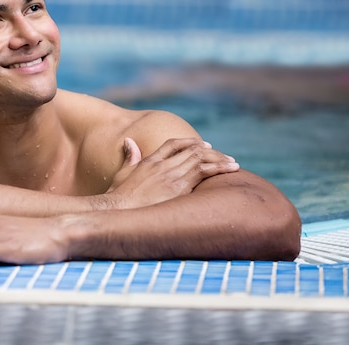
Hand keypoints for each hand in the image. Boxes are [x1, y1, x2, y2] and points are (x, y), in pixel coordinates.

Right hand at [108, 137, 238, 207]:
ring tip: (233, 163)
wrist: (118, 209)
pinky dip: (218, 168)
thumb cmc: (117, 196)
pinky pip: (203, 172)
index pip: (173, 144)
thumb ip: (130, 157)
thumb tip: (129, 141)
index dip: (189, 143)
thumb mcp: (122, 173)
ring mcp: (172, 175)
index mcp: (150, 161)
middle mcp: (163, 165)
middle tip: (225, 157)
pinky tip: (230, 169)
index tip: (202, 145)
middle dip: (210, 152)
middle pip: (192, 150)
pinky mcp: (179, 187)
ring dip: (219, 160)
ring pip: (200, 159)